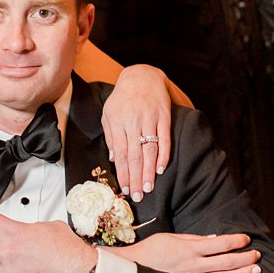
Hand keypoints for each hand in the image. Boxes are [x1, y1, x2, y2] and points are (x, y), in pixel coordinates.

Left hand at [101, 64, 172, 200]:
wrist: (142, 76)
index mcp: (117, 124)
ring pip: (149, 150)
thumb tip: (112, 159)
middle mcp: (133, 123)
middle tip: (138, 195)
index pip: (119, 154)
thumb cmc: (122, 99)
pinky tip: (160, 169)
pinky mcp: (164, 117)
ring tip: (148, 187)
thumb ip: (111, 136)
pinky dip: (163, 155)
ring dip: (148, 171)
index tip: (125, 189)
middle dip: (135, 177)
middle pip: (134, 156)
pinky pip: (164, 139)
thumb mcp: (109, 115)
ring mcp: (149, 119)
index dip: (123, 173)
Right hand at [121, 231, 260, 272]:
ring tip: (255, 269)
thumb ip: (193, 238)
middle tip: (257, 255)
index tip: (246, 238)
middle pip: (226, 261)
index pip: (220, 243)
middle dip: (244, 257)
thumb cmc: (149, 250)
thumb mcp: (170, 237)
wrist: (132, 268)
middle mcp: (193, 264)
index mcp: (189, 248)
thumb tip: (215, 239)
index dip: (236, 240)